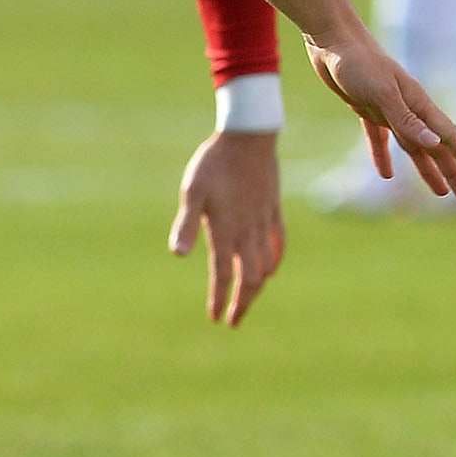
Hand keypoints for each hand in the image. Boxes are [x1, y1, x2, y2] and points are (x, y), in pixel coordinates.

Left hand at [168, 130, 285, 324]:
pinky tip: (271, 270)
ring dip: (257, 287)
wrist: (248, 136)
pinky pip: (278, 245)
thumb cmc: (213, 163)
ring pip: (265, 265)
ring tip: (248, 299)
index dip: (219, 299)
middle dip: (242, 303)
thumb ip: (186, 225)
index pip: (223, 275)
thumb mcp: (192, 192)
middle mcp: (247, 232)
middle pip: (249, 278)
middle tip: (233, 321)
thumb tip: (177, 254)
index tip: (215, 318)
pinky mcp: (273, 211)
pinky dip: (274, 262)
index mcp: (226, 230)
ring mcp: (263, 223)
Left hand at [302, 28, 455, 199]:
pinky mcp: (365, 107)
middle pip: (434, 147)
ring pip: (411, 146)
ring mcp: (387, 109)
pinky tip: (385, 174)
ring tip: (439, 191)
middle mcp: (407, 109)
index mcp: (417, 104)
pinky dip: (383, 156)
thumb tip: (435, 145)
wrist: (331, 40)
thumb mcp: (384, 94)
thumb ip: (407, 121)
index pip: (447, 136)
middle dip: (452, 172)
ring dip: (426, 169)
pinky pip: (379, 138)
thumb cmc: (359, 63)